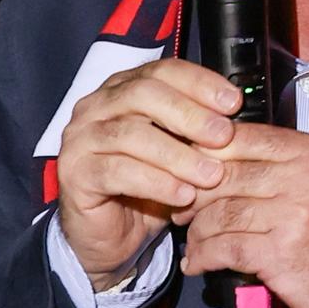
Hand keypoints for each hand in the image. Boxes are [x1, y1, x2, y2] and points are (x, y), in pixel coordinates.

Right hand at [53, 58, 241, 284]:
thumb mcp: (178, 151)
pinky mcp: (74, 174)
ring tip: (210, 174)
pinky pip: (117, 172)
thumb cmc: (147, 188)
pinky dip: (156, 183)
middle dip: (189, 114)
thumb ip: (197, 129)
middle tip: (223, 137)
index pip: (161, 71)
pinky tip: (182, 195)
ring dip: (177, 154)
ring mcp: (79, 140)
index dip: (199, 83)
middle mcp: (95, 108)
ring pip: (130, 134)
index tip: (232, 104)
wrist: (112, 236)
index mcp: (121, 91)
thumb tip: (234, 115)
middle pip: (142, 93)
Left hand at [180, 124, 308, 307]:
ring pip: (219, 213)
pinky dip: (202, 257)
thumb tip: (225, 157)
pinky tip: (197, 263)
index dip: (204, 154)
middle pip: (223, 175)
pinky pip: (223, 248)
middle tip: (182, 210)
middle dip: (193, 195)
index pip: (242, 138)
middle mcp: (303, 177)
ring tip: (193, 242)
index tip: (187, 170)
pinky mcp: (279, 252)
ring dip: (196, 231)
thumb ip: (284, 165)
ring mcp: (292, 214)